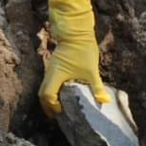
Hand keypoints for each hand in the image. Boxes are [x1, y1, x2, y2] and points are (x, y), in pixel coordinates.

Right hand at [38, 0, 109, 115]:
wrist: (76, 30)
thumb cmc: (83, 49)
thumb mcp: (91, 70)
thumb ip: (97, 87)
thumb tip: (104, 101)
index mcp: (56, 75)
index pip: (47, 96)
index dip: (53, 106)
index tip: (63, 111)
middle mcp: (50, 73)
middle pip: (42, 94)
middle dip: (47, 106)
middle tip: (57, 115)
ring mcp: (51, 68)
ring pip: (44, 87)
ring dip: (49, 98)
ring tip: (59, 107)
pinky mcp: (54, 65)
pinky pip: (48, 81)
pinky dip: (52, 90)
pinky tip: (62, 93)